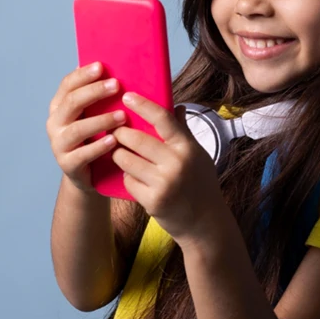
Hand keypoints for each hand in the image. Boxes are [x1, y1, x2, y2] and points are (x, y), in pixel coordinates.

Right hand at [45, 62, 127, 195]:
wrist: (89, 174)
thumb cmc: (94, 136)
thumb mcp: (93, 113)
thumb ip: (97, 95)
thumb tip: (114, 67)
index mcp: (59, 106)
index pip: (67, 85)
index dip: (83, 75)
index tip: (101, 66)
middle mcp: (55, 123)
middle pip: (71, 103)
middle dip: (94, 92)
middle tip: (116, 85)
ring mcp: (59, 144)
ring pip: (77, 129)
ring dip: (101, 120)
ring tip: (122, 115)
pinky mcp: (67, 164)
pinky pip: (82, 154)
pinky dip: (98, 146)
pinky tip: (114, 140)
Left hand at [110, 91, 228, 242]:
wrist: (205, 223)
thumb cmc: (201, 184)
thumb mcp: (198, 156)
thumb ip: (183, 132)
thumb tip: (176, 106)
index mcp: (187, 148)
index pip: (163, 119)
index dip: (143, 105)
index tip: (127, 96)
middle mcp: (176, 163)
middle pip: (136, 139)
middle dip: (121, 133)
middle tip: (115, 130)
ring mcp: (164, 183)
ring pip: (126, 160)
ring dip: (118, 154)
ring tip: (120, 153)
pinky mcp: (152, 201)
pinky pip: (128, 181)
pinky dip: (127, 177)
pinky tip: (133, 178)